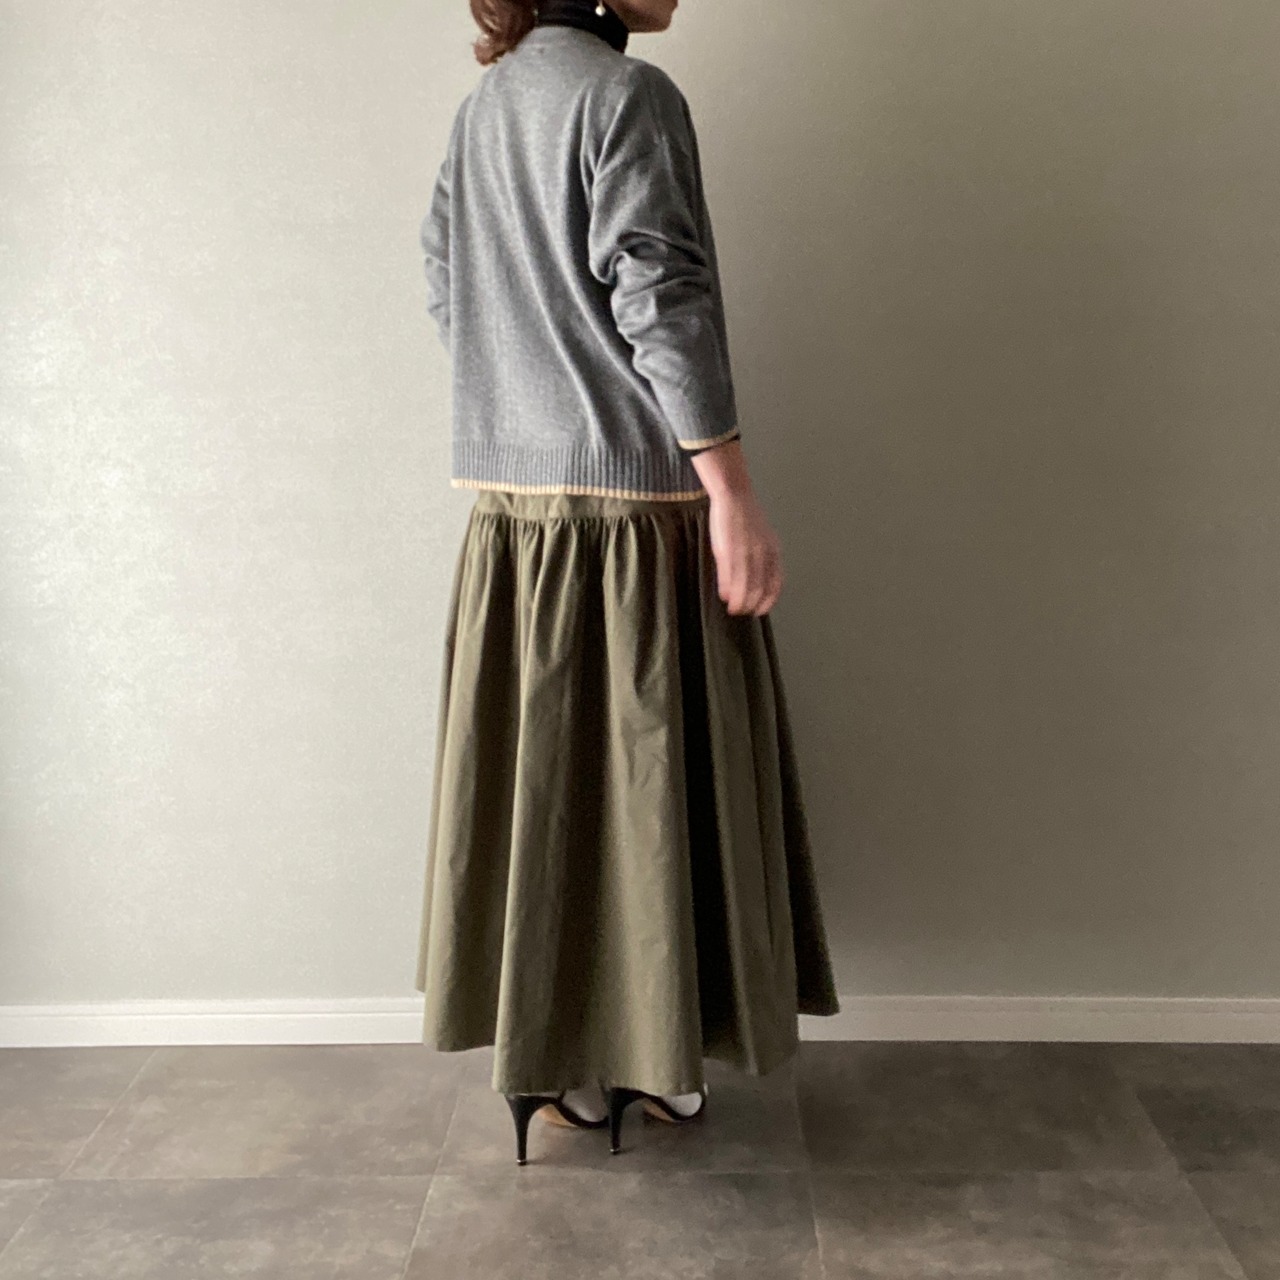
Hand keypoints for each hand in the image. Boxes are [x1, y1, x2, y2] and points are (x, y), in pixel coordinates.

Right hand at [706, 487, 783, 615]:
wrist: (734, 496)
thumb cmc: (746, 516)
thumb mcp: (762, 537)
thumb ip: (763, 557)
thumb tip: (757, 580)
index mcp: (773, 552)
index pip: (775, 585)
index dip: (768, 601)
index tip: (760, 610)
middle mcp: (762, 555)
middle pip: (759, 590)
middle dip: (751, 606)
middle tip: (742, 612)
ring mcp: (744, 554)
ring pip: (744, 588)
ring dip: (738, 603)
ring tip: (733, 609)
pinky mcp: (727, 552)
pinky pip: (728, 578)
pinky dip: (726, 590)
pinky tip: (724, 596)